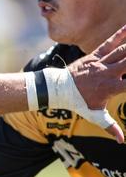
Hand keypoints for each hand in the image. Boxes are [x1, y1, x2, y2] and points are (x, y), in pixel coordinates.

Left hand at [67, 25, 125, 141]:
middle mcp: (108, 73)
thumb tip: (122, 142)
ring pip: (123, 51)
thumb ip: (110, 127)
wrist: (58, 89)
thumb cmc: (79, 103)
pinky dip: (120, 35)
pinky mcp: (94, 55)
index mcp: (112, 88)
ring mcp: (101, 62)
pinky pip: (109, 43)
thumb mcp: (95, 116)